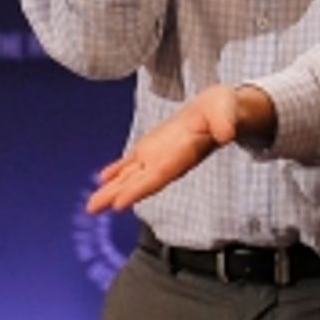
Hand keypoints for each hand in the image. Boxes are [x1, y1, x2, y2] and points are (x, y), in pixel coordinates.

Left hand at [87, 84, 239, 210]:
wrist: (222, 110)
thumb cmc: (224, 111)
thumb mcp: (227, 112)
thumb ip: (225, 123)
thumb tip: (226, 133)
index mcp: (184, 155)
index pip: (159, 177)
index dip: (139, 190)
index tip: (119, 204)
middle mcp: (168, 161)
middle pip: (139, 182)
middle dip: (117, 195)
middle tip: (92, 208)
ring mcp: (160, 155)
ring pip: (132, 175)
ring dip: (112, 188)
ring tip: (92, 205)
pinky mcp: (155, 145)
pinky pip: (133, 160)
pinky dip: (118, 169)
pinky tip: (103, 177)